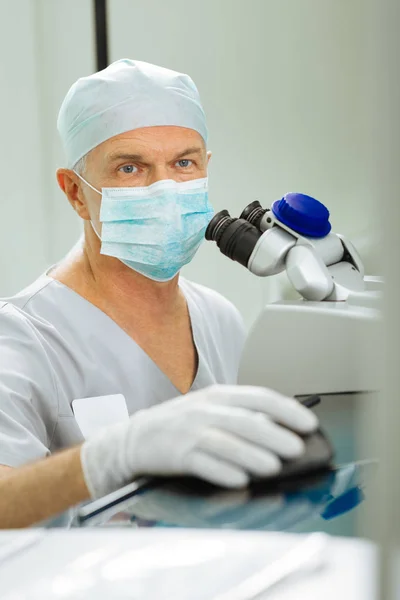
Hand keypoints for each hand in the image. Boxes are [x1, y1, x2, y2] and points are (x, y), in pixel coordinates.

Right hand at [81, 385, 317, 498]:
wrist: (135, 437)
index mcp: (219, 396)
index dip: (286, 410)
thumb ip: (241, 414)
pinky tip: (239, 480)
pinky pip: (203, 463)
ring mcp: (190, 431)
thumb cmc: (180, 424)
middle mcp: (206, 410)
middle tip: (297, 448)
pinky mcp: (177, 454)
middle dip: (274, 435)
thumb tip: (281, 428)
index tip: (309, 423)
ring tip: (273, 467)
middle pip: (245, 421)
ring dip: (251, 455)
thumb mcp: (210, 410)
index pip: (259, 397)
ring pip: (226, 442)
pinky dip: (222, 471)